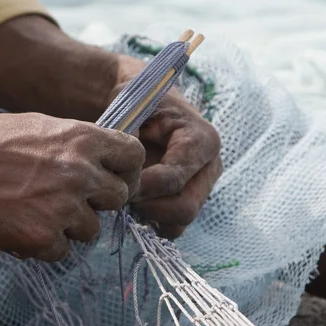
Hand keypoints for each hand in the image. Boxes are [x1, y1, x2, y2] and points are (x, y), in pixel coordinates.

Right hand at [0, 112, 144, 261]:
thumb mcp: (44, 126)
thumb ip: (79, 146)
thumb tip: (103, 165)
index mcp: (84, 139)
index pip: (133, 157)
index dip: (126, 170)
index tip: (112, 177)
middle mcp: (82, 172)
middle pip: (120, 198)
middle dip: (98, 201)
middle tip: (69, 198)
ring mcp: (63, 207)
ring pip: (92, 229)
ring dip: (70, 225)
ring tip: (36, 209)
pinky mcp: (42, 237)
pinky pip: (62, 250)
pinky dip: (44, 243)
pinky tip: (21, 224)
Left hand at [113, 56, 222, 238]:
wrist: (147, 102)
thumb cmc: (139, 100)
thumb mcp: (132, 105)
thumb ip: (128, 133)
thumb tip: (126, 169)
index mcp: (201, 139)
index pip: (174, 177)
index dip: (141, 185)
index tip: (116, 179)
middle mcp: (209, 166)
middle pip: (183, 207)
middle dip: (146, 206)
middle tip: (120, 192)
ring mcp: (202, 186)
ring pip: (180, 221)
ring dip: (148, 215)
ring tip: (126, 195)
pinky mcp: (191, 198)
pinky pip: (174, 225)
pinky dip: (152, 221)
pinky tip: (133, 203)